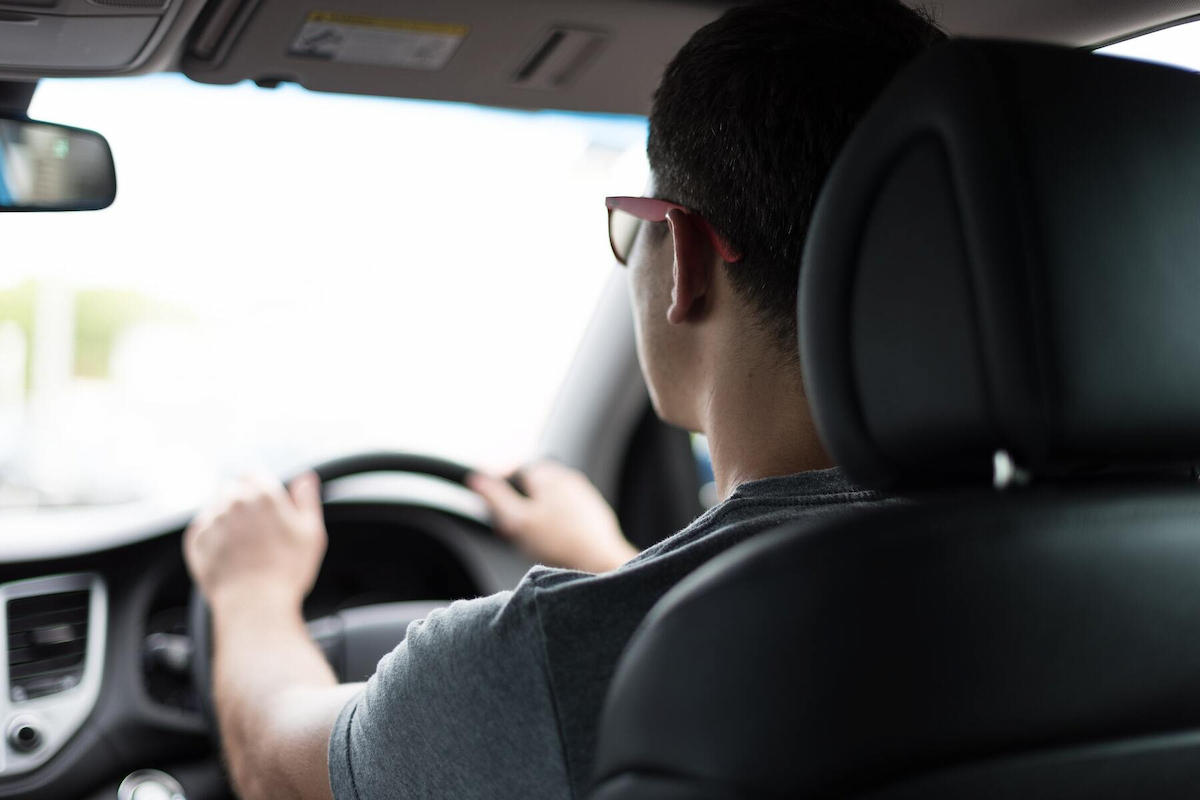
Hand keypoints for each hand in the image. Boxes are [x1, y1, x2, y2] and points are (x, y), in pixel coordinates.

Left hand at [184, 471, 327, 609]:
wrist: (254, 605)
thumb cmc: (286, 572)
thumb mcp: (311, 533)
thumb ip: (307, 500)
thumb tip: (305, 478)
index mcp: (263, 495)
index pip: (254, 474)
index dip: (260, 489)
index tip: (265, 507)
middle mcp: (233, 502)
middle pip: (232, 489)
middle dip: (241, 503)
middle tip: (256, 530)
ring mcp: (212, 520)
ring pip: (215, 507)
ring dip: (225, 518)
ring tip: (242, 545)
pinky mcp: (196, 540)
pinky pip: (202, 528)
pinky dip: (212, 537)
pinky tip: (228, 554)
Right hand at [467, 460, 636, 572]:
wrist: (600, 562)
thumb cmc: (560, 543)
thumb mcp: (517, 521)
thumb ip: (495, 497)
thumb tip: (477, 479)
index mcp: (547, 475)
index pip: (514, 471)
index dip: (500, 489)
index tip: (497, 510)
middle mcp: (567, 478)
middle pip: (532, 486)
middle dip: (519, 505)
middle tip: (513, 529)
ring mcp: (583, 493)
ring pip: (549, 499)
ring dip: (536, 514)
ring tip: (533, 539)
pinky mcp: (593, 511)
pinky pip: (566, 512)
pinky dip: (555, 523)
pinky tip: (554, 542)